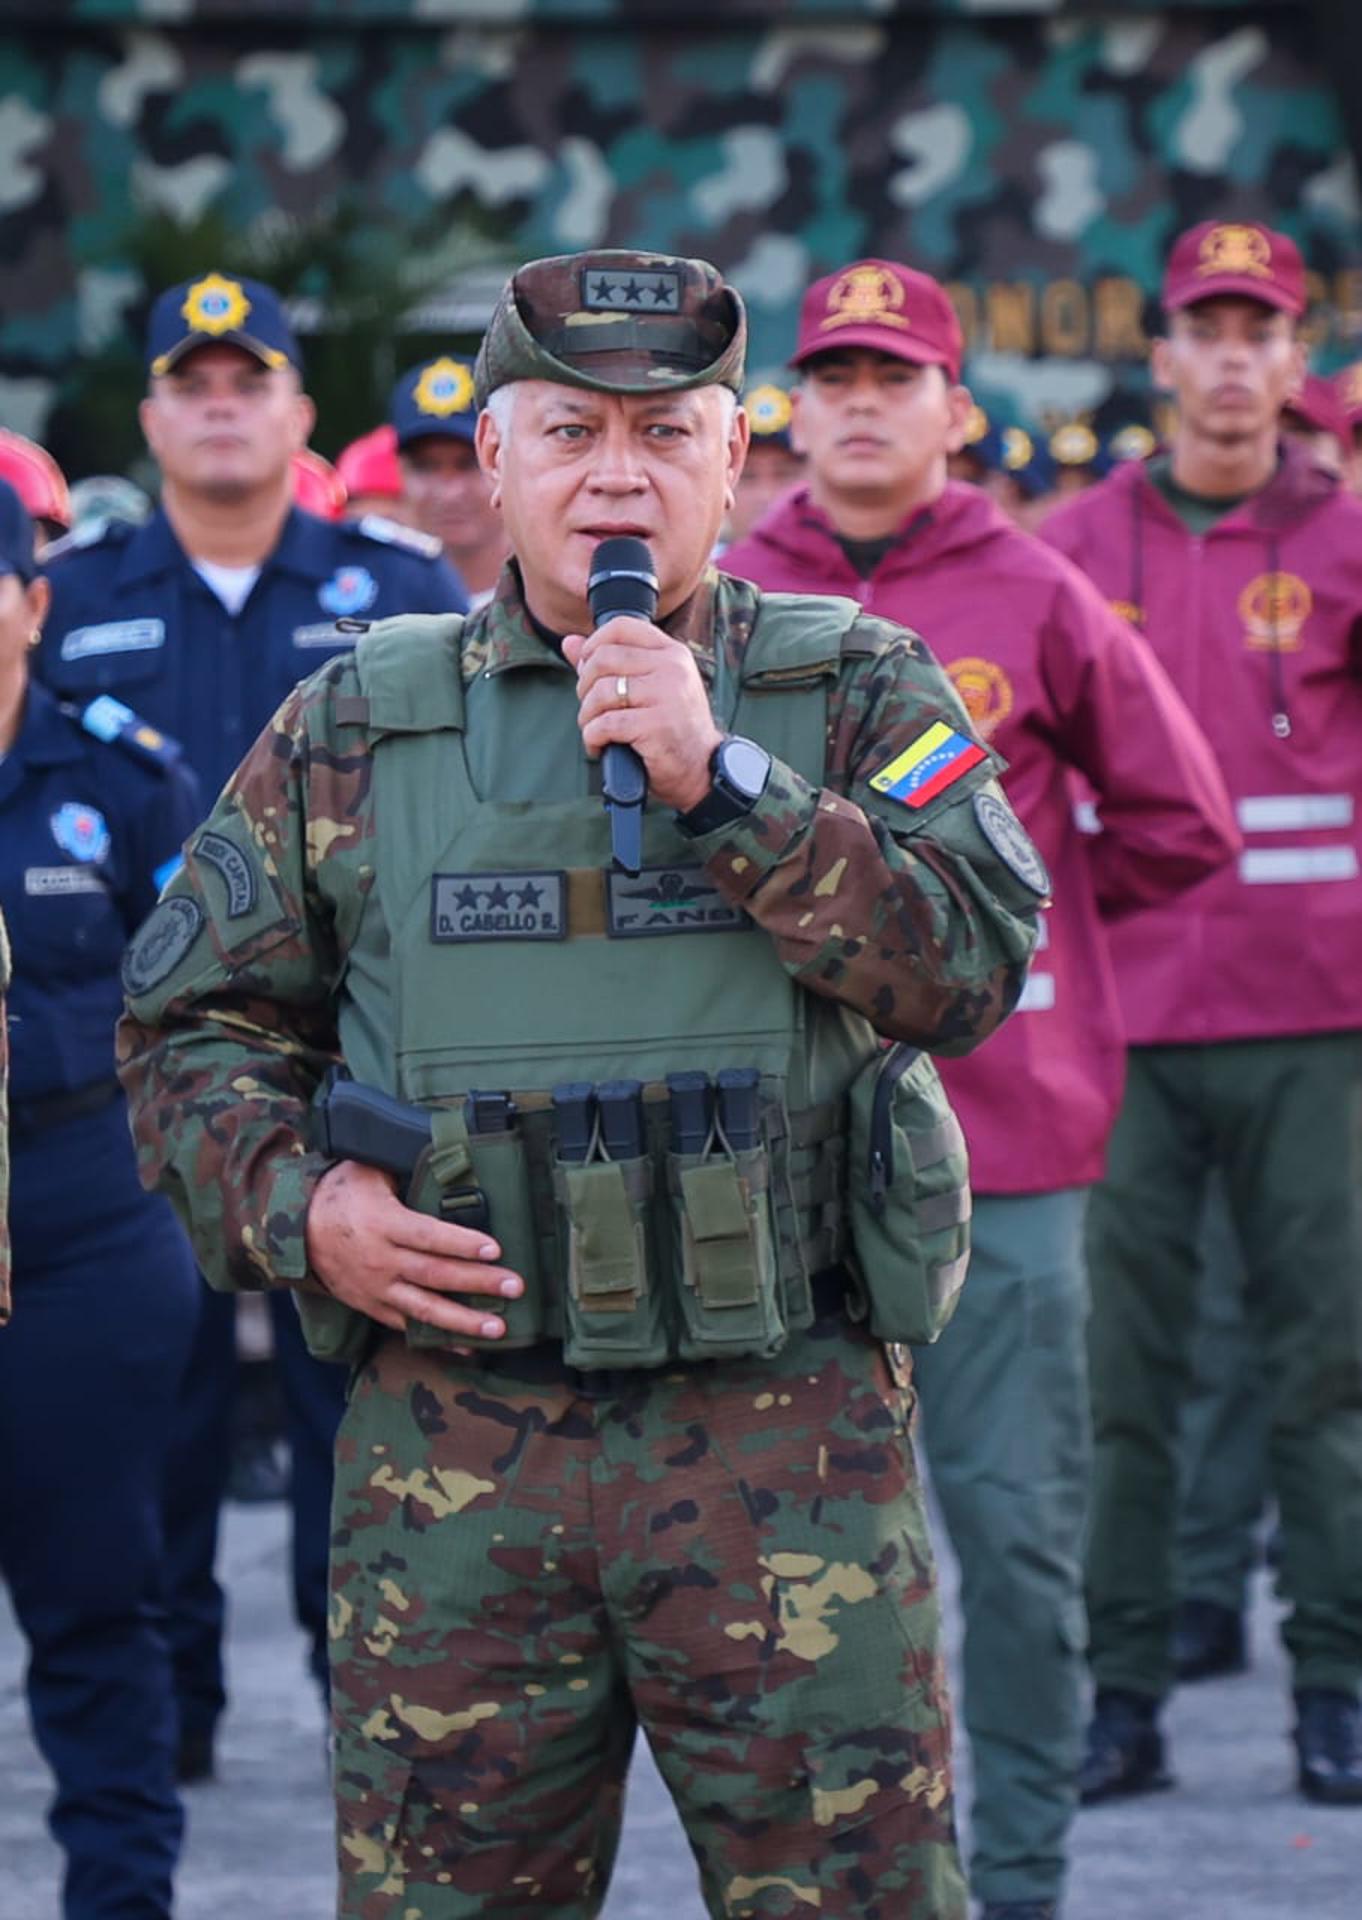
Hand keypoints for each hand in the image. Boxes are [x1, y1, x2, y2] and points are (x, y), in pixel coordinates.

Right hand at [304, 1160, 522, 1340]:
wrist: (296, 1230)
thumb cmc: (340, 1193)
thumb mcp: (367, 1169)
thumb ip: (404, 1169)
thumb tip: (446, 1154)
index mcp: (382, 1223)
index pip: (428, 1237)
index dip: (462, 1244)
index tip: (495, 1249)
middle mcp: (380, 1260)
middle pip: (435, 1275)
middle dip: (478, 1283)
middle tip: (515, 1287)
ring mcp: (376, 1288)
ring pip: (424, 1309)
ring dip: (463, 1321)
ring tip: (498, 1329)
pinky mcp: (372, 1306)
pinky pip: (407, 1326)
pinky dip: (437, 1339)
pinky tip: (466, 1346)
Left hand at [562, 615, 721, 812]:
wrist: (701, 768)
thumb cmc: (672, 727)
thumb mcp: (650, 686)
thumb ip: (611, 662)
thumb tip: (569, 642)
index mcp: (672, 652)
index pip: (622, 626)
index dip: (593, 643)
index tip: (587, 667)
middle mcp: (672, 668)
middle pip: (604, 658)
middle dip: (585, 686)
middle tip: (591, 708)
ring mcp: (666, 695)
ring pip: (601, 692)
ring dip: (587, 715)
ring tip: (594, 729)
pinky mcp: (656, 725)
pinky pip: (605, 724)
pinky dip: (593, 738)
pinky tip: (599, 747)